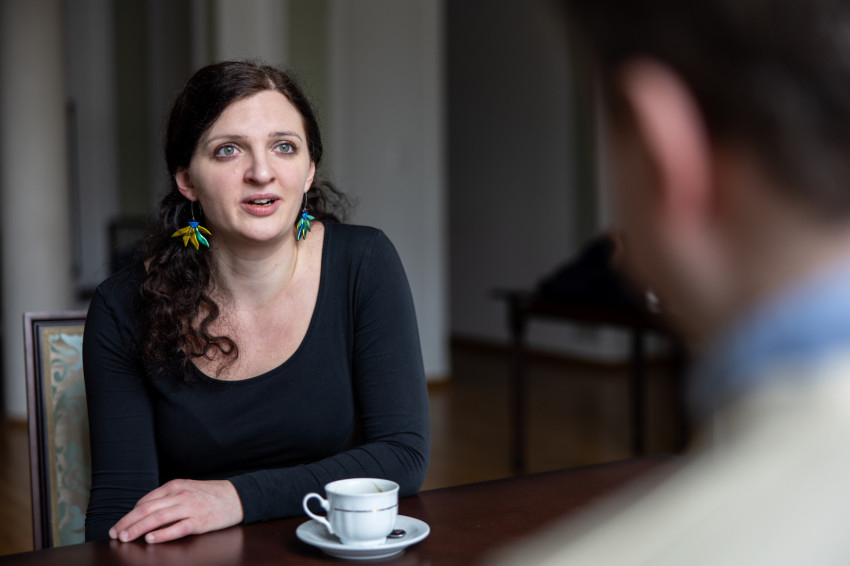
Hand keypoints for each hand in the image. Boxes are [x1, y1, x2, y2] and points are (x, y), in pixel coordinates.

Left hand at [109, 479, 243, 543]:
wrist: (237, 497)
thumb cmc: (210, 494)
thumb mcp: (187, 488)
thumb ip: (167, 497)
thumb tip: (144, 509)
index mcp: (175, 486)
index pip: (146, 501)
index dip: (129, 514)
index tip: (119, 526)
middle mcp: (180, 495)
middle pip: (147, 510)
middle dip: (128, 523)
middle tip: (115, 534)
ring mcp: (190, 508)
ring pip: (158, 519)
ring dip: (138, 529)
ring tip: (126, 538)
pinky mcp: (200, 522)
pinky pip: (177, 528)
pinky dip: (162, 534)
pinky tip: (150, 539)